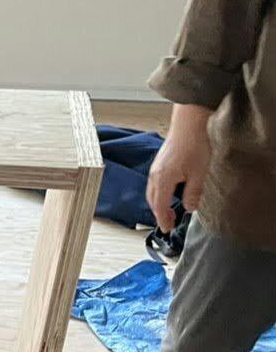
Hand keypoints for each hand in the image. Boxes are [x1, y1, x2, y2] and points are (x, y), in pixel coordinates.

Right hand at [147, 103, 212, 231]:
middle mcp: (154, 176)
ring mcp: (155, 168)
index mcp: (162, 181)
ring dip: (159, 203)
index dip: (163, 219)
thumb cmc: (195, 145)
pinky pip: (155, 183)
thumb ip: (193, 194)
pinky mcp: (159, 162)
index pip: (159, 207)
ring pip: (152, 192)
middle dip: (159, 213)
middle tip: (169, 222)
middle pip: (152, 201)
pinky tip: (170, 192)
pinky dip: (160, 192)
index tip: (167, 229)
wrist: (189, 122)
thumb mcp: (199, 173)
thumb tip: (189, 208)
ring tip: (170, 209)